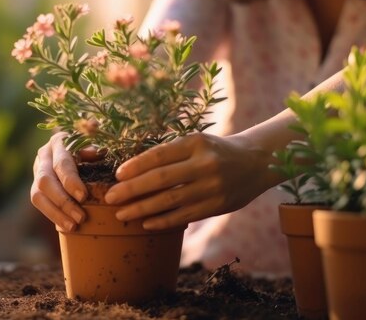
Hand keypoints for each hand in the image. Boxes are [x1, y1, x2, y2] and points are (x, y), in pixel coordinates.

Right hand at [31, 132, 98, 231]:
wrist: (75, 147)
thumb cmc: (91, 146)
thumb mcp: (95, 144)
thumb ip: (95, 150)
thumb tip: (98, 154)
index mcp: (59, 142)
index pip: (61, 164)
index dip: (70, 181)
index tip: (83, 197)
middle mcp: (44, 155)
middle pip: (45, 181)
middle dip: (63, 202)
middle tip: (81, 217)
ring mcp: (37, 171)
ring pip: (37, 195)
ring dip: (55, 213)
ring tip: (72, 226)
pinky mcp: (36, 186)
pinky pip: (39, 203)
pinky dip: (53, 215)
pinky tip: (65, 226)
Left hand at [104, 133, 274, 229]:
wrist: (256, 162)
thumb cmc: (216, 150)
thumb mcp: (197, 142)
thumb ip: (171, 153)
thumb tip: (132, 170)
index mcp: (197, 143)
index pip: (159, 155)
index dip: (136, 166)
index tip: (117, 175)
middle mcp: (205, 164)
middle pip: (161, 179)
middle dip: (132, 190)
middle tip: (110, 197)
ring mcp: (212, 187)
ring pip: (170, 201)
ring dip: (142, 209)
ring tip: (122, 214)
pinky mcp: (218, 206)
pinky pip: (185, 216)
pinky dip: (163, 221)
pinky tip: (146, 223)